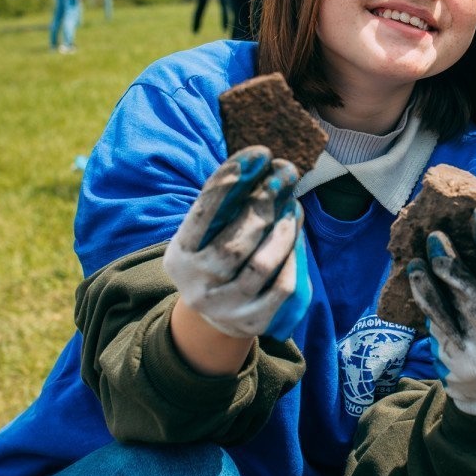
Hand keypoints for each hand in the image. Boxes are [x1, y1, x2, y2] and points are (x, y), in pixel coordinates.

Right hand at [163, 146, 311, 340]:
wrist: (216, 315)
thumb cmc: (215, 255)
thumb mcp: (209, 231)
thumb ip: (229, 203)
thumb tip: (266, 165)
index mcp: (180, 255)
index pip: (203, 215)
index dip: (229, 182)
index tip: (257, 154)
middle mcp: (197, 285)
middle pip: (235, 243)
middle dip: (263, 203)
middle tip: (285, 174)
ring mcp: (225, 307)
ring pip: (261, 266)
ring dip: (283, 230)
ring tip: (293, 206)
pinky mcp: (252, 321)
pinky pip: (281, 287)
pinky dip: (293, 257)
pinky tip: (295, 235)